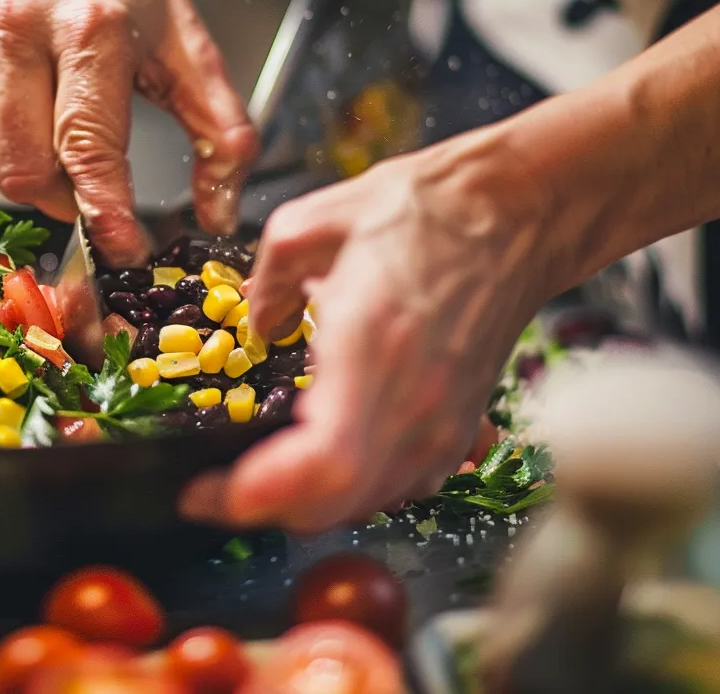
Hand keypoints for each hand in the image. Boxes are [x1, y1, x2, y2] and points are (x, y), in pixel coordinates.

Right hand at [0, 0, 258, 265]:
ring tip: (62, 119)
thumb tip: (218, 215)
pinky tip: (26, 90)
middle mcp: (17, 20)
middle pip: (20, 167)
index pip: (86, 146)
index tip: (124, 249)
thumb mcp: (193, 54)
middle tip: (93, 193)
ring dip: (33, 162)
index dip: (105, 211)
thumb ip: (221, 136)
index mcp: (89, 26)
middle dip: (62, 201)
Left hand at [180, 135, 555, 531]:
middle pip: (331, 503)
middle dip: (259, 508)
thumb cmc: (426, 211)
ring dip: (301, 504)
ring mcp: (440, 423)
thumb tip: (257, 325)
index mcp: (371, 342)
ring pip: (359, 505)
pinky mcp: (455, 430)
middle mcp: (411, 399)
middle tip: (210, 486)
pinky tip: (319, 460)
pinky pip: (393, 488)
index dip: (257, 493)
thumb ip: (266, 281)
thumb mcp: (315, 221)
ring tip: (255, 475)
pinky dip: (346, 491)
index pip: (323, 461)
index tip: (204, 488)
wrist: (516, 217)